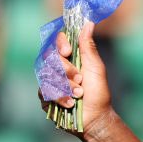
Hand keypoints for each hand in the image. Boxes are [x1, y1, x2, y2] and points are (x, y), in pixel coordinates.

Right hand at [37, 20, 114, 136]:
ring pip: (47, 76)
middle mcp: (57, 68)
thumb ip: (88, 46)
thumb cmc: (98, 92)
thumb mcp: (96, 67)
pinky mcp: (45, 97)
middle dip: (66, 70)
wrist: (95, 118)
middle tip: (80, 80)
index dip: (60, 44)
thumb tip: (88, 23)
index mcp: (70, 58)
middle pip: (50, 58)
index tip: (68, 51)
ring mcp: (49, 82)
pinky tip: (70, 103)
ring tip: (79, 94)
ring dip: (65, 86)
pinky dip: (60, 98)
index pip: (58, 42)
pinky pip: (44, 92)